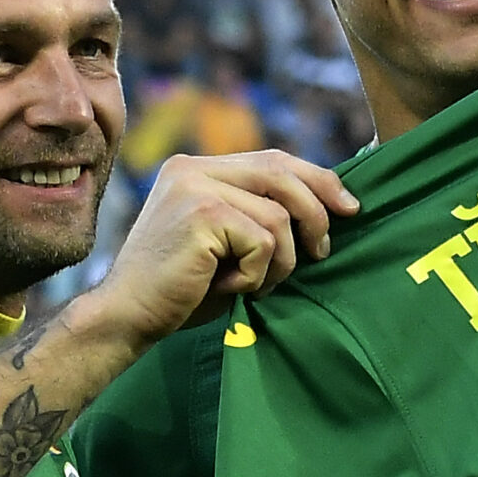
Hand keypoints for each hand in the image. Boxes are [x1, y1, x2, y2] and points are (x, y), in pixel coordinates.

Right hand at [85, 151, 358, 345]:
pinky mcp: (201, 213)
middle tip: (323, 252)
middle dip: (317, 212)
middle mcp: (194, 168)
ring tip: (254, 285)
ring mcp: (195, 187)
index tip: (349, 207)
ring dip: (280, 261)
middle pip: (282, 172)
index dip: (319, 180)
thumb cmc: (181, 291)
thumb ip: (259, 216)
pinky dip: (256, 274)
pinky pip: (263, 241)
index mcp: (197, 168)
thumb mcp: (226, 244)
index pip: (274, 159)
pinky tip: (229, 287)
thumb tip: (329, 208)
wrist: (128, 317)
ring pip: (278, 216)